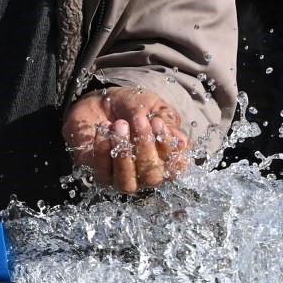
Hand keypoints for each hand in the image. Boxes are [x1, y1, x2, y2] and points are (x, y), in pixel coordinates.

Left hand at [63, 86, 189, 192]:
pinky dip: (103, 149)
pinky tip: (104, 128)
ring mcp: (121, 177)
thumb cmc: (133, 105)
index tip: (158, 123)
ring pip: (127, 183)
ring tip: (120, 124)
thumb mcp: (154, 107)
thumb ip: (168, 123)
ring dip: (124, 153)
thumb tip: (183, 143)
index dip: (169, 149)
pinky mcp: (99, 174)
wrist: (102, 99)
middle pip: (152, 177)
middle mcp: (145, 174)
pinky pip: (102, 172)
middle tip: (139, 120)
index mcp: (165, 159)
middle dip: (145, 148)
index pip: (176, 166)